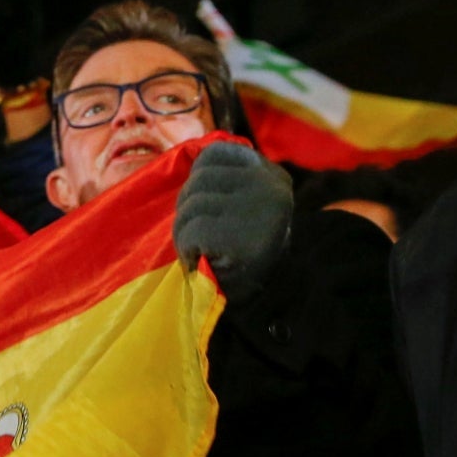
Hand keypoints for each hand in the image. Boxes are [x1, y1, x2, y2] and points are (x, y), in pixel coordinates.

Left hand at [174, 143, 293, 302]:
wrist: (267, 303)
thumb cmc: (248, 254)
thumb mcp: (247, 206)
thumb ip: (227, 182)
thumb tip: (193, 159)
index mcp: (272, 175)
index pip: (215, 154)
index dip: (199, 180)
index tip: (208, 207)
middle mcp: (269, 186)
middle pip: (199, 179)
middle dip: (188, 209)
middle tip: (199, 237)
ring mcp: (256, 209)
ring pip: (191, 204)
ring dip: (184, 231)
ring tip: (201, 250)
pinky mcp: (238, 234)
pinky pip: (190, 231)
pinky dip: (187, 248)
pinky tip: (201, 260)